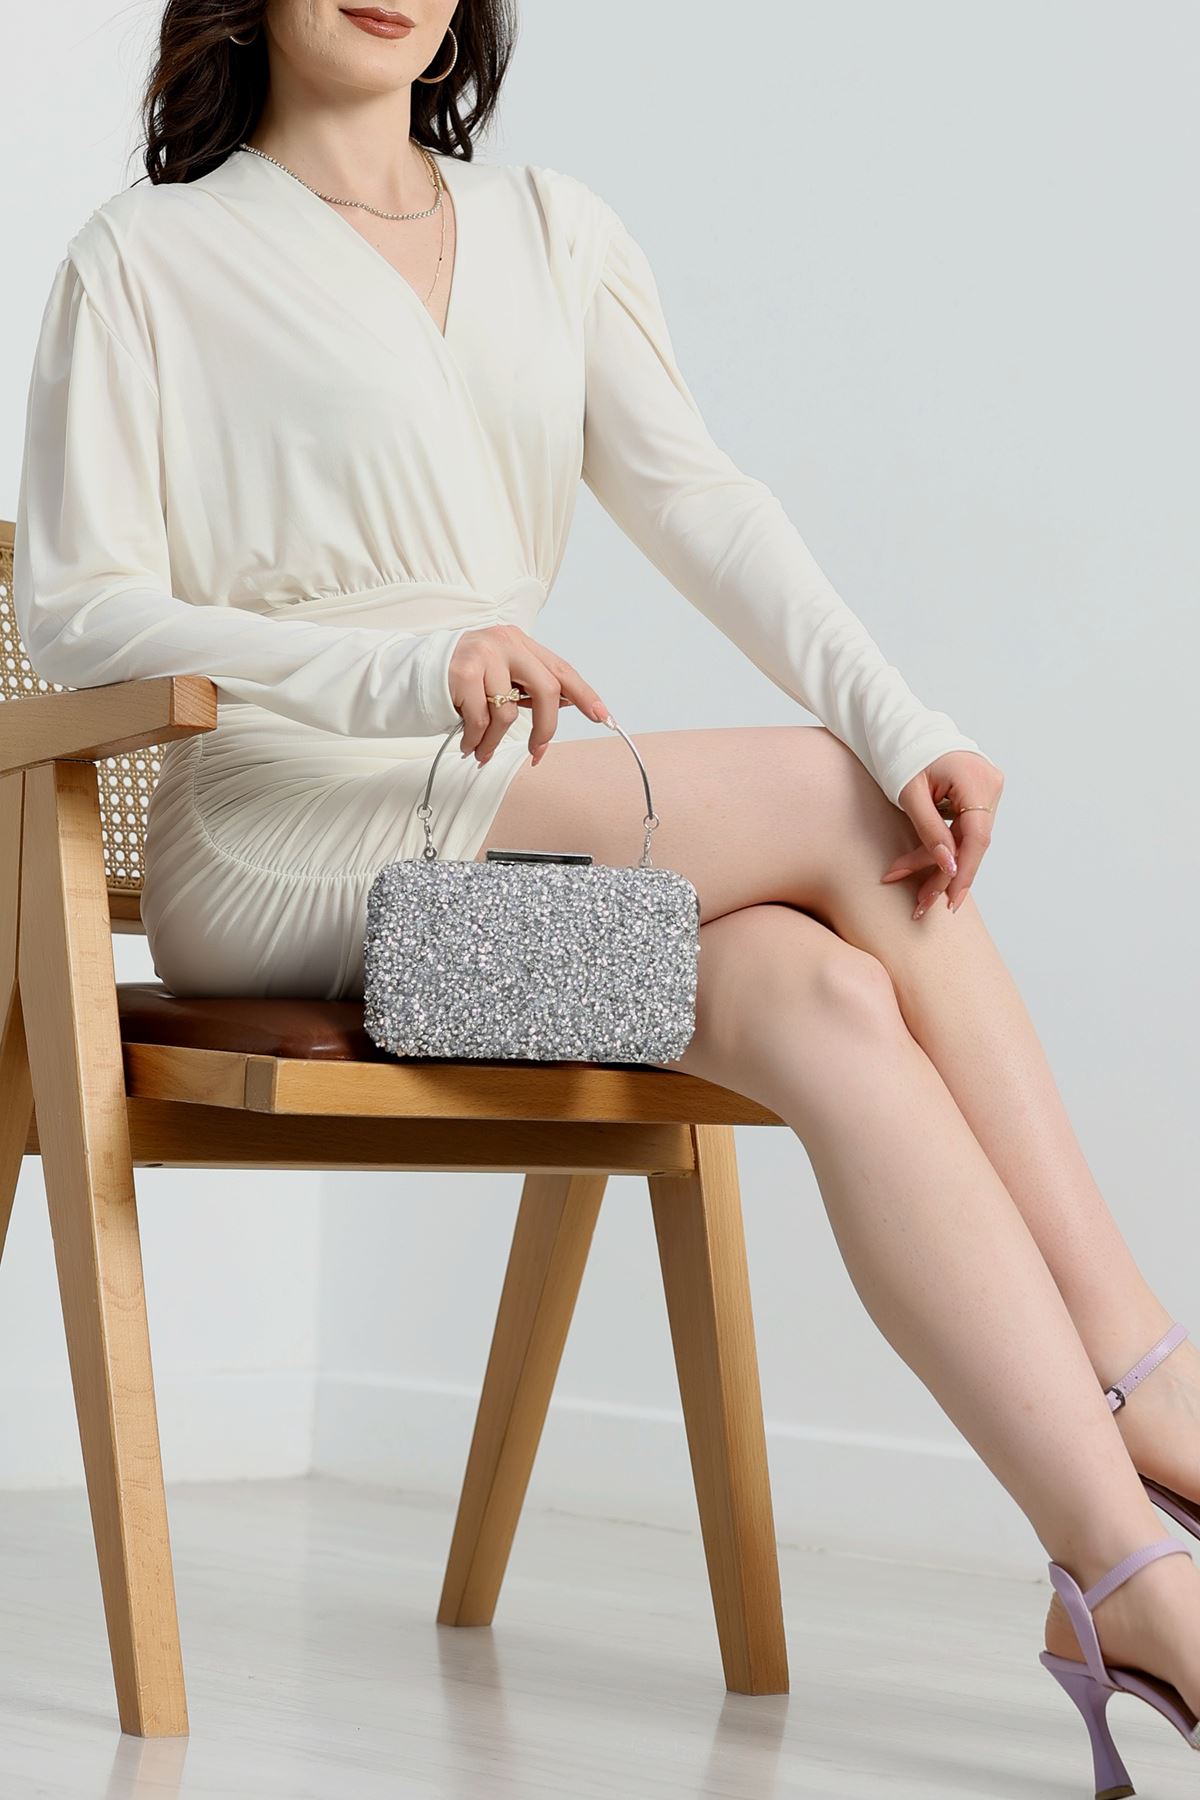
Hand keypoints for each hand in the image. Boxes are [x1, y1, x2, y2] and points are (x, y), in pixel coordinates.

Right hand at [448, 623, 608, 765]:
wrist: (410, 672)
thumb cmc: (458, 679)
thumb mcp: (498, 676)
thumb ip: (527, 687)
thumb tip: (567, 705)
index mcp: (519, 643)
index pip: (561, 669)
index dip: (584, 694)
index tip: (602, 715)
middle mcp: (505, 643)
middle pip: (547, 689)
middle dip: (545, 729)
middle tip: (537, 752)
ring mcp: (483, 655)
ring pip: (508, 713)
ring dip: (495, 742)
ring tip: (481, 750)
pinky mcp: (462, 672)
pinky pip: (480, 720)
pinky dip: (475, 740)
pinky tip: (467, 743)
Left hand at [880, 750, 1004, 918]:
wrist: (904, 730)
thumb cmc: (903, 756)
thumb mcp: (911, 795)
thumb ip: (931, 830)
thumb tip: (949, 866)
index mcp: (977, 782)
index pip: (977, 837)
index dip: (965, 872)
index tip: (950, 899)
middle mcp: (990, 786)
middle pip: (973, 842)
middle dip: (947, 874)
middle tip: (924, 904)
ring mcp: (987, 790)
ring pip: (968, 838)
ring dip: (943, 864)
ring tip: (921, 892)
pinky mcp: (978, 794)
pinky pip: (965, 828)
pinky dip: (946, 847)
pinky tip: (930, 867)